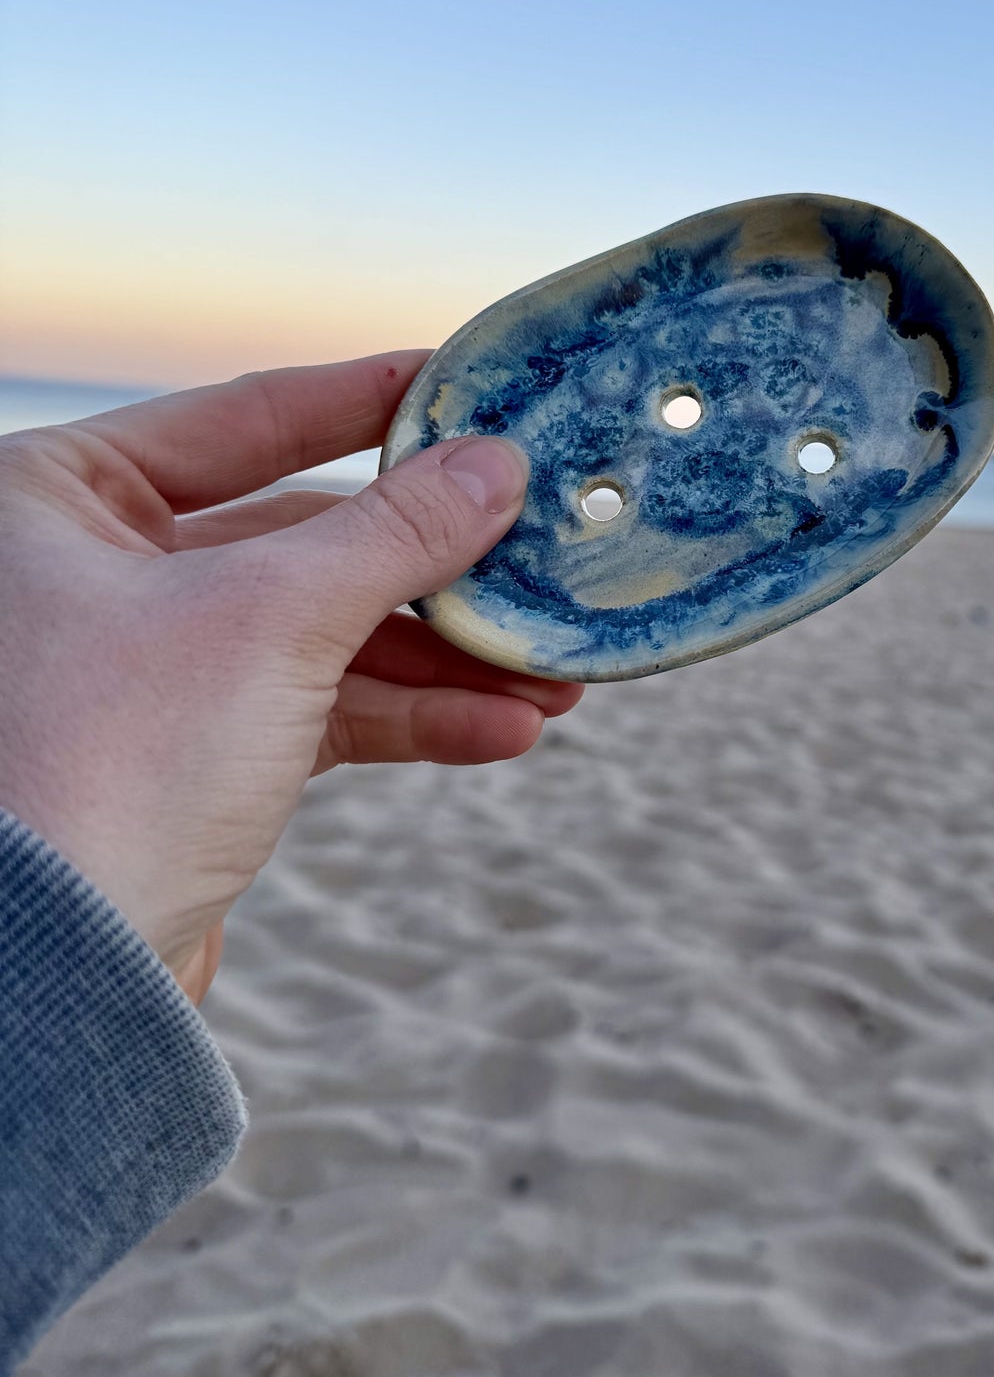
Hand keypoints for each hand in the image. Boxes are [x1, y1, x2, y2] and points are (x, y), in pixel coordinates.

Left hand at [0, 352, 581, 1003]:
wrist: (58, 984)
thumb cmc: (118, 763)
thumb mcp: (275, 618)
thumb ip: (395, 533)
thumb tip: (497, 464)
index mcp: (60, 498)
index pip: (246, 417)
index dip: (371, 402)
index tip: (472, 392)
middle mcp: (88, 571)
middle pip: (299, 535)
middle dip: (431, 569)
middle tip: (537, 563)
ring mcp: (138, 667)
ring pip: (319, 631)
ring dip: (441, 658)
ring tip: (551, 678)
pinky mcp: (183, 755)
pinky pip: (313, 709)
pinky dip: (404, 718)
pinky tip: (499, 731)